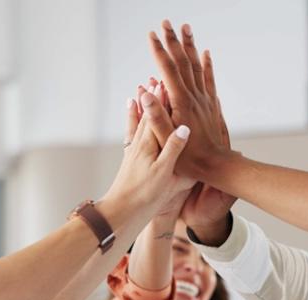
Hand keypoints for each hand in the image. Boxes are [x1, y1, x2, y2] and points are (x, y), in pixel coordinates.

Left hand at [100, 92, 191, 212]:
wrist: (123, 213)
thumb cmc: (145, 195)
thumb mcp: (165, 172)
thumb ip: (174, 148)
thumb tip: (185, 126)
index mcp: (150, 145)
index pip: (158, 116)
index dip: (163, 99)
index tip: (168, 81)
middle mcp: (140, 144)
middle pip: (148, 115)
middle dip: (154, 98)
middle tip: (158, 78)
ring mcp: (134, 152)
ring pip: (140, 123)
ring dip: (143, 106)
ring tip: (143, 89)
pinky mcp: (131, 160)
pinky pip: (133, 135)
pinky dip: (132, 123)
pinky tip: (131, 117)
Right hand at [147, 20, 235, 180]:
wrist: (216, 166)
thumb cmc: (189, 158)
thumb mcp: (166, 140)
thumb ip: (155, 116)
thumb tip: (145, 92)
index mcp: (181, 102)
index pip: (168, 70)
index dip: (158, 51)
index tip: (151, 34)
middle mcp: (195, 96)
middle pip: (183, 61)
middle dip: (173, 41)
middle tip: (166, 22)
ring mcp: (204, 99)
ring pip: (197, 65)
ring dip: (190, 46)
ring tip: (186, 28)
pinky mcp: (210, 105)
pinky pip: (209, 79)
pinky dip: (207, 64)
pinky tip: (205, 53)